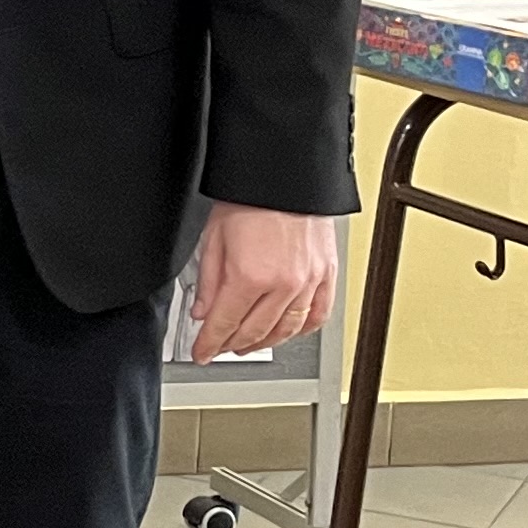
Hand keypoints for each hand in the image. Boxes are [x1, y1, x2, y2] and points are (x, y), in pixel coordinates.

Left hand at [189, 203, 335, 361]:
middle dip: (232, 345)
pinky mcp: (326, 273)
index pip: (224, 324)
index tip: (201, 353)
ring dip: (265, 342)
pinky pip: (318, 314)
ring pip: (287, 330)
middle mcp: (283, 284)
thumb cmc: (249, 198)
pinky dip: (302, 329)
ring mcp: (309, 281)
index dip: (208, 344)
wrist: (284, 174)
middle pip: (254, 332)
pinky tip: (289, 332)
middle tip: (219, 348)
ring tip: (248, 345)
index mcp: (250, 276)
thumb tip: (202, 311)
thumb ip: (208, 281)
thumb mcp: (213, 238)